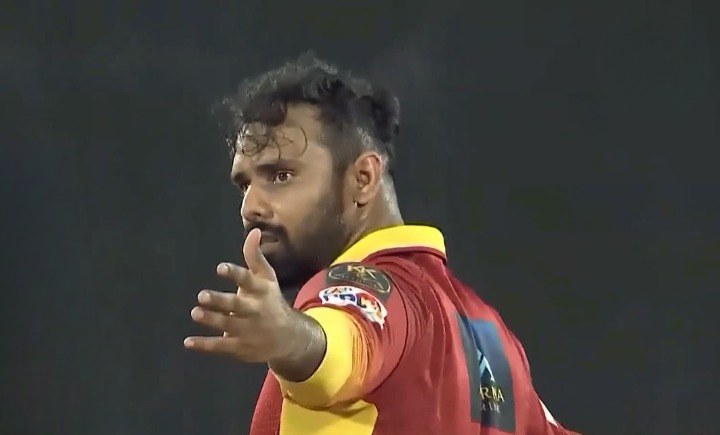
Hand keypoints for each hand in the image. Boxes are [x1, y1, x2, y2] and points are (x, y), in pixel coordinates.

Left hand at [184, 228, 293, 361]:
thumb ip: (255, 256)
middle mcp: (254, 310)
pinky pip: (221, 346)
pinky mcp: (240, 347)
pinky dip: (204, 345)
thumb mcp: (267, 278)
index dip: (234, 274)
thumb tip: (254, 231)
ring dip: (211, 320)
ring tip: (195, 313)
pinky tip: (188, 342)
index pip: (247, 280)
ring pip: (227, 325)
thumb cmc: (270, 301)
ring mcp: (247, 330)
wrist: (289, 338)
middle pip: (236, 305)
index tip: (220, 268)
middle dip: (220, 301)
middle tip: (202, 295)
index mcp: (260, 291)